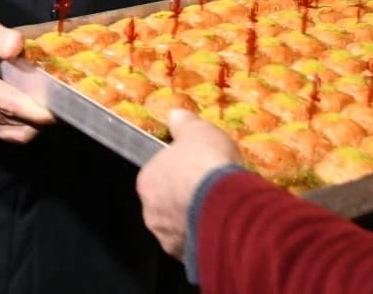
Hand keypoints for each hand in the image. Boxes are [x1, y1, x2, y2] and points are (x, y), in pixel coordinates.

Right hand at [0, 7, 53, 142]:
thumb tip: (15, 48)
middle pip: (13, 118)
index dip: (33, 108)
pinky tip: (38, 107)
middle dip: (40, 111)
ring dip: (36, 119)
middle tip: (64, 98)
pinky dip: (28, 124)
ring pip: (16, 130)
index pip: (5, 102)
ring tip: (51, 99)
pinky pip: (12, 133)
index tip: (58, 109)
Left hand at [138, 110, 243, 258]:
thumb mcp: (198, 130)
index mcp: (146, 181)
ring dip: (195, 221)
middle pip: (166, 204)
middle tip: (210, 191)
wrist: (226, 205)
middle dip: (185, 199)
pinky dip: (207, 239)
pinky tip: (224, 230)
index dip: (178, 171)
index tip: (196, 169)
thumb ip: (184, 123)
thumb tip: (173, 113)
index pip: (158, 175)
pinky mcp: (186, 259)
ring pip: (180, 228)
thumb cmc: (206, 162)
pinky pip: (196, 246)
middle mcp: (150, 214)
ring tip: (221, 212)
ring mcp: (168, 239)